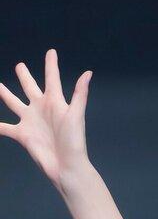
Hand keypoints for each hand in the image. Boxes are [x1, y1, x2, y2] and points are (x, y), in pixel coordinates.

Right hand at [0, 49, 92, 190]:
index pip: (52, 78)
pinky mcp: (22, 135)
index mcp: (54, 102)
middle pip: (29, 87)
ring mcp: (30, 121)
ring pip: (13, 103)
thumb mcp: (76, 115)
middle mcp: (41, 109)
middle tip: (19, 66)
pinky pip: (5, 128)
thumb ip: (79, 94)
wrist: (67, 166)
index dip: (51, 65)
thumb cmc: (74, 142)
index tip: (51, 52)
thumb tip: (87, 73)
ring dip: (5, 93)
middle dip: (24, 76)